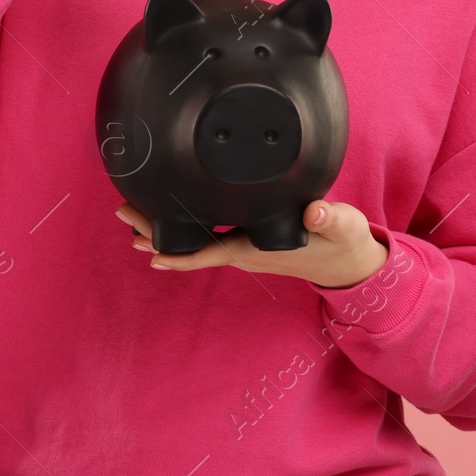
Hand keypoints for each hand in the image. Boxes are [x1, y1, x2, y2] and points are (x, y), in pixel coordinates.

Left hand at [116, 200, 388, 288]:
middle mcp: (244, 252)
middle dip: (156, 232)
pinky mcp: (248, 241)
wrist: (352, 262)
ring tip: (132, 218)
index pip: (210, 252)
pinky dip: (184, 228)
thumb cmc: (344, 243)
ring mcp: (244, 249)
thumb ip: (329, 218)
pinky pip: (208, 237)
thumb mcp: (342, 227)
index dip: (179, 253)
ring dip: (165, 229)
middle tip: (123, 213)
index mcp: (257, 249)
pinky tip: (170, 219)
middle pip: (191, 245)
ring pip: (196, 241)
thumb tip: (314, 214)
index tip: (149, 250)